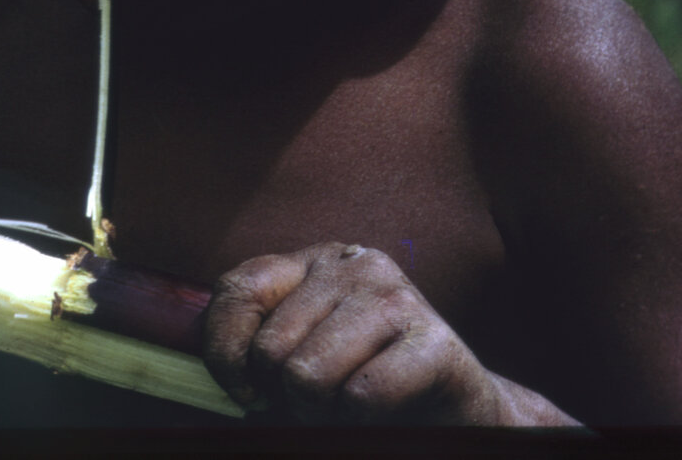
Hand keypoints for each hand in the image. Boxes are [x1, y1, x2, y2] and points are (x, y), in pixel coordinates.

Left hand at [204, 242, 499, 424]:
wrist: (456, 414)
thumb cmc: (364, 387)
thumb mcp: (303, 352)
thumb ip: (261, 343)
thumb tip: (230, 376)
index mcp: (317, 261)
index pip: (239, 289)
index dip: (225, 352)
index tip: (246, 392)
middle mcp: (357, 265)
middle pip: (271, 348)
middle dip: (286, 396)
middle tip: (321, 403)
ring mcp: (398, 297)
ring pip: (309, 374)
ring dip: (321, 414)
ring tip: (349, 407)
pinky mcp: (435, 341)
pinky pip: (361, 395)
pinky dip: (360, 421)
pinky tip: (384, 414)